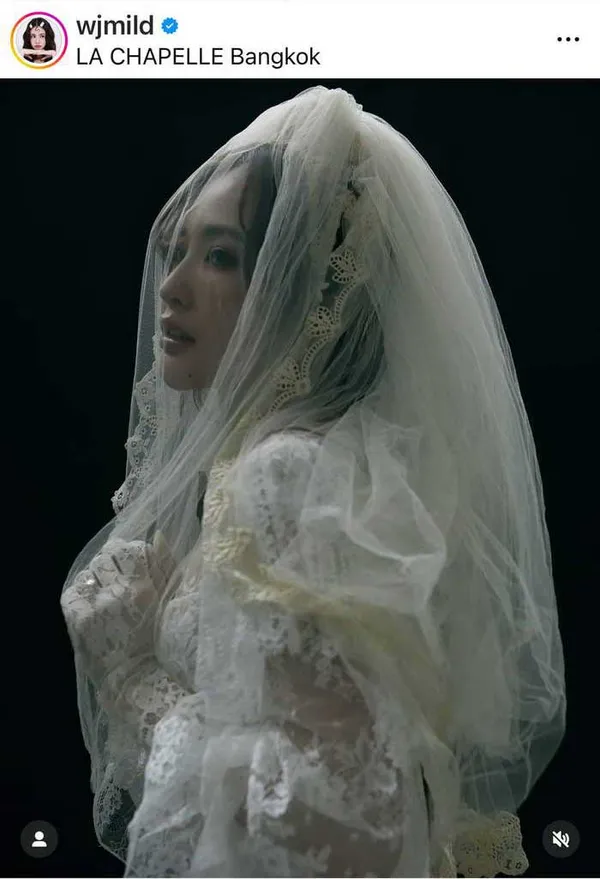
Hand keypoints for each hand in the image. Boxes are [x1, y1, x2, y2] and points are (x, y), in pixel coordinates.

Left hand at [61, 533, 175, 686]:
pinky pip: (74, 591)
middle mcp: (116, 593)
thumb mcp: (169, 602)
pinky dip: (82, 591)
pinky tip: (91, 600)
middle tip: (119, 576)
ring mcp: (94, 607)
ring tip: (105, 591)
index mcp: (143, 588)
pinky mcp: (77, 620)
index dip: (133, 553)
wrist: (136, 679)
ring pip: (89, 572)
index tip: (136, 563)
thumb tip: (158, 536)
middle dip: (113, 562)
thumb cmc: (160, 641)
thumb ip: (166, 567)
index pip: (131, 549)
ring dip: (97, 577)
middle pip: (107, 556)